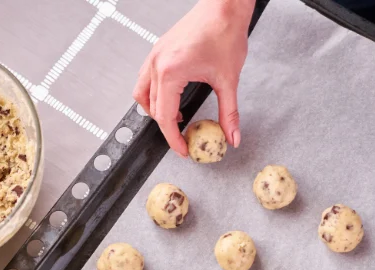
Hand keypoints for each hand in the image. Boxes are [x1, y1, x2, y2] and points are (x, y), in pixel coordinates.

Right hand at [133, 0, 254, 156]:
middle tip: (184, 139)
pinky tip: (174, 98)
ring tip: (178, 119)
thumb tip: (232, 137)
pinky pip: (146, 79)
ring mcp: (155, 56)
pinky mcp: (158, 51)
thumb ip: (229, 114)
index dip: (173, 139)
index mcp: (170, 72)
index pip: (165, 117)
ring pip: (142, 94)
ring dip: (157, 111)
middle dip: (167, 128)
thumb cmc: (224, 33)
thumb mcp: (228, 80)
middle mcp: (157, 64)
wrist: (224, 6)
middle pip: (152, 109)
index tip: (183, 150)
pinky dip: (156, 94)